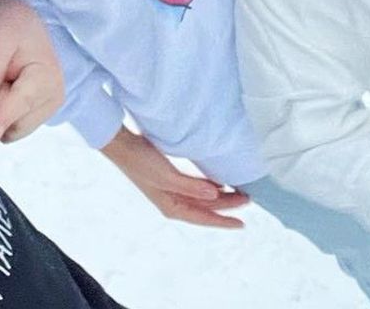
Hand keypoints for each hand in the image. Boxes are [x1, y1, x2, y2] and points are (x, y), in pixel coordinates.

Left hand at [0, 0, 63, 142]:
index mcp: (46, 77)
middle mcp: (54, 95)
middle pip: (15, 123)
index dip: (0, 120)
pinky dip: (6, 110)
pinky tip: (9, 87)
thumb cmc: (8, 27)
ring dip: (0, 108)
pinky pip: (16, 124)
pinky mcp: (44, 109)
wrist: (20, 18)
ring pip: (14, 128)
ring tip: (5, 79)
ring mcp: (50, 104)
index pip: (19, 107)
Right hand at [101, 126, 247, 227]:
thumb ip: (191, 187)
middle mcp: (172, 201)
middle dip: (226, 205)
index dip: (223, 221)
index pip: (203, 218)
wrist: (122, 144)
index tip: (242, 223)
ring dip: (219, 196)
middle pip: (205, 208)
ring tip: (237, 191)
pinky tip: (218, 183)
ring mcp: (171, 189)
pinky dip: (208, 186)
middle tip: (247, 198)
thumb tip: (215, 195)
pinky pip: (194, 187)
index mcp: (171, 206)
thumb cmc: (140, 161)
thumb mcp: (167, 176)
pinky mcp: (170, 177)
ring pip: (201, 198)